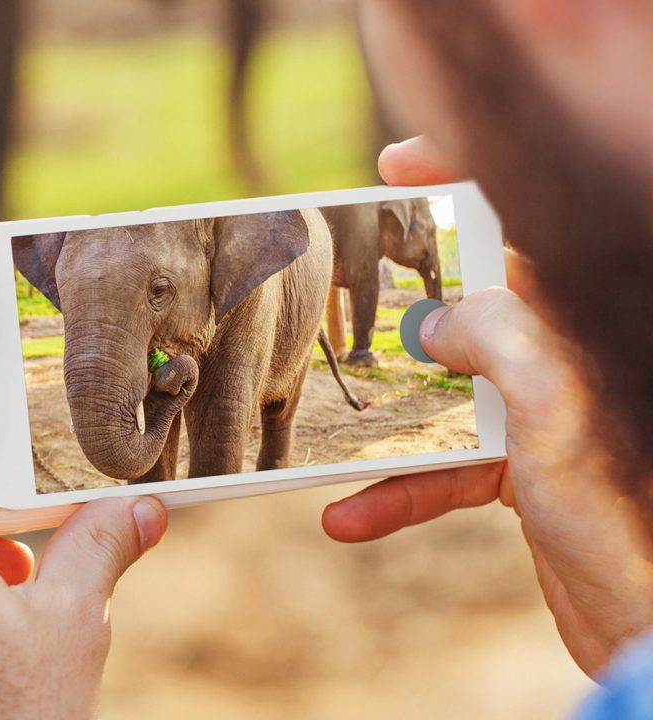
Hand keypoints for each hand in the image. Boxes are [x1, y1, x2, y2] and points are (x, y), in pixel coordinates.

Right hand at [323, 137, 652, 678]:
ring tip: (320, 437)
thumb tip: (435, 323)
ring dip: (382, 423)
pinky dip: (397, 490)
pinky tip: (350, 517)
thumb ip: (497, 337)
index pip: (523, 221)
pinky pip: (446, 465)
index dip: (460, 180)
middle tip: (334, 299)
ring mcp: (542, 413)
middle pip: (470, 301)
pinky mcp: (524, 469)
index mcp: (577, 321)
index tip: (391, 169)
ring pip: (444, 389)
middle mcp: (561, 357)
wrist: (650, 630)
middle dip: (399, 304)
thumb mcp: (556, 409)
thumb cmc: (623, 517)